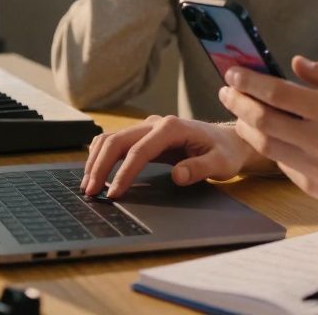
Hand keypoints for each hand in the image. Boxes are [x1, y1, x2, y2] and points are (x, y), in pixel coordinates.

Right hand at [80, 114, 264, 197]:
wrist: (228, 141)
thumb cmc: (225, 152)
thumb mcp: (220, 163)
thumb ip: (199, 168)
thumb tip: (178, 176)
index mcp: (172, 128)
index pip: (139, 150)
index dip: (123, 173)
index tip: (114, 193)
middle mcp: (155, 123)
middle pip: (117, 141)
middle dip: (100, 166)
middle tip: (90, 191)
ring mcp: (148, 127)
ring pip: (112, 138)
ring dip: (96, 160)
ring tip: (88, 185)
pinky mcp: (144, 135)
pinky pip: (116, 141)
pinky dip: (102, 155)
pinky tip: (96, 172)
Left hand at [218, 57, 317, 217]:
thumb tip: (295, 63)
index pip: (276, 92)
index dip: (249, 81)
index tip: (233, 73)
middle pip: (261, 118)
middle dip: (236, 101)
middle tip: (225, 91)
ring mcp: (313, 166)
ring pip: (264, 143)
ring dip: (244, 125)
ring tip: (238, 113)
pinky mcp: (312, 187)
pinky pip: (280, 163)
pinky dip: (268, 146)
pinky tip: (265, 135)